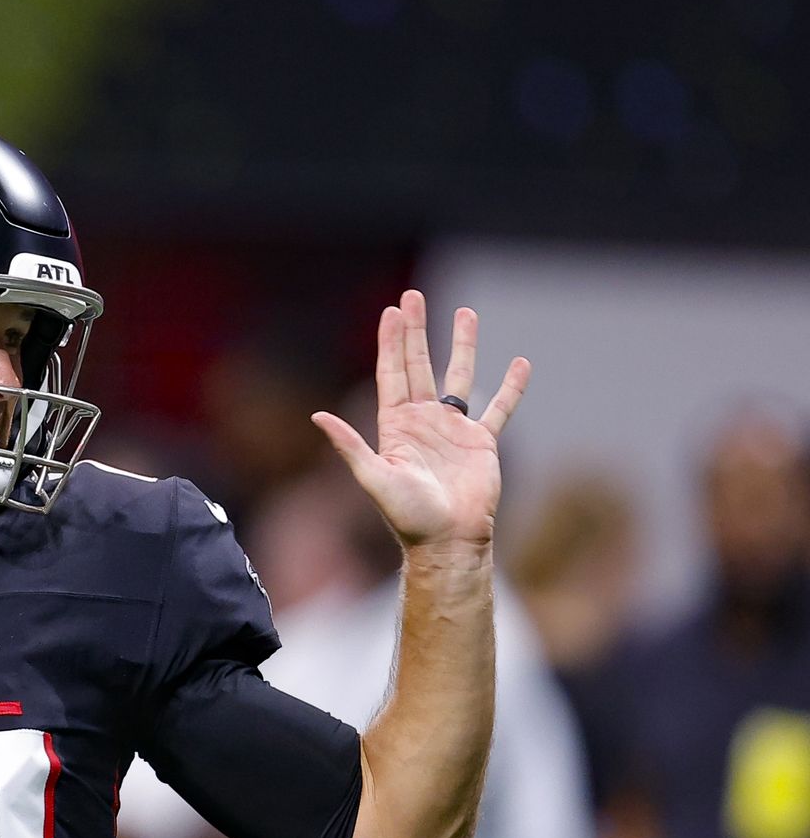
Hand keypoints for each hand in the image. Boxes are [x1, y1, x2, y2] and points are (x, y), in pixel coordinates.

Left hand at [312, 290, 530, 552]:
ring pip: (459, 376)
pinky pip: (499, 408)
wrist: (448, 542)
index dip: (392, 342)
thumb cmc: (408, 517)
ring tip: (465, 313)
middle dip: (416, 330)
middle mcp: (423, 421)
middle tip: (414, 296)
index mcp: (396, 425)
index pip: (393, 372)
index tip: (393, 311)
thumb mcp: (374, 478)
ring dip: (462, 345)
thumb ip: (349, 445)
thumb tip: (318, 416)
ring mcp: (453, 430)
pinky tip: (519, 362)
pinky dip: (510, 387)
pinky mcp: (482, 443)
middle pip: (419, 364)